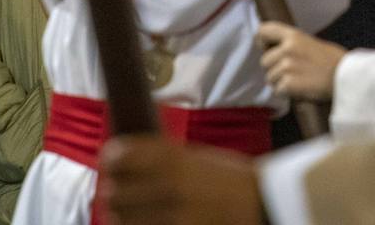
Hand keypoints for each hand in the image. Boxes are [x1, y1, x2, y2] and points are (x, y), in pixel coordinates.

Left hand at [99, 134, 264, 224]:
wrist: (261, 204)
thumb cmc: (231, 180)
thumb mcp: (195, 158)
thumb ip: (161, 158)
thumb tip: (123, 157)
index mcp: (173, 157)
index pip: (119, 156)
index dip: (112, 158)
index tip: (113, 160)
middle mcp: (168, 185)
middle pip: (113, 191)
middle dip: (114, 191)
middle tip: (119, 190)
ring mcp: (171, 216)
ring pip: (121, 218)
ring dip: (122, 214)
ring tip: (132, 211)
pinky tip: (145, 221)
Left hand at [258, 22, 345, 100]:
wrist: (346, 78)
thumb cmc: (334, 61)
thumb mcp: (311, 42)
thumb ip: (292, 43)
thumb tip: (274, 48)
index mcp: (293, 36)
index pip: (264, 30)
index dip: (262, 40)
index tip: (265, 47)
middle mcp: (287, 49)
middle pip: (265, 61)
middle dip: (274, 69)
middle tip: (292, 72)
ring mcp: (286, 67)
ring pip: (270, 78)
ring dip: (280, 82)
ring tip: (299, 81)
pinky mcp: (288, 84)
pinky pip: (278, 90)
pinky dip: (287, 93)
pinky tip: (301, 89)